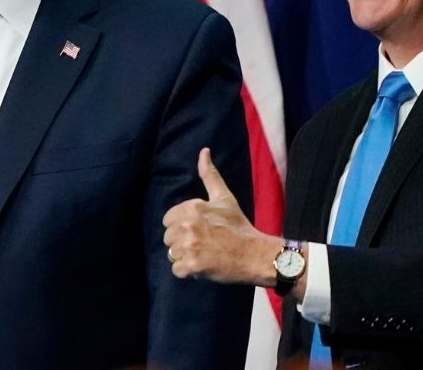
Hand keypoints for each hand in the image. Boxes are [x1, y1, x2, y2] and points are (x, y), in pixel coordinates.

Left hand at [162, 148, 279, 286]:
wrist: (255, 254)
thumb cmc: (239, 226)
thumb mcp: (224, 198)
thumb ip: (210, 175)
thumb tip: (203, 151)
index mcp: (192, 207)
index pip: (168, 220)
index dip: (182, 227)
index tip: (201, 231)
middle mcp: (188, 224)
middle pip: (168, 238)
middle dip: (182, 243)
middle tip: (205, 244)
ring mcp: (190, 245)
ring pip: (172, 254)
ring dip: (185, 258)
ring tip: (205, 255)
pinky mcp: (192, 265)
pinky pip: (177, 270)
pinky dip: (188, 272)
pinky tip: (203, 266)